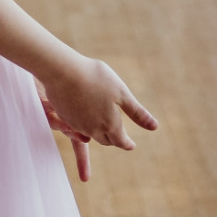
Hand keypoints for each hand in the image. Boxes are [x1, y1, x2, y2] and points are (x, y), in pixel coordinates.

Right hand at [38, 57, 157, 181]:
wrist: (62, 71)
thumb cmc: (95, 78)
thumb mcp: (122, 93)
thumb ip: (137, 112)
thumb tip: (154, 127)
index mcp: (110, 125)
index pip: (121, 141)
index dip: (128, 144)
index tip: (131, 145)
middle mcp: (93, 130)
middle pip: (106, 140)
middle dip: (114, 140)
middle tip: (119, 136)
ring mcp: (76, 125)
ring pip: (90, 135)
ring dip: (99, 133)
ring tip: (104, 126)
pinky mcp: (64, 118)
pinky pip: (77, 127)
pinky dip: (85, 125)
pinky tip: (85, 114)